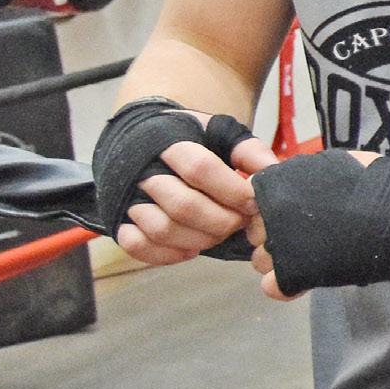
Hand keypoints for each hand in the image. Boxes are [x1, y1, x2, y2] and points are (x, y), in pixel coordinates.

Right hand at [121, 133, 270, 262]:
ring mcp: (126, 197)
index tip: (252, 202)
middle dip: (220, 221)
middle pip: (183, 205)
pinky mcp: (117, 220)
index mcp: (168, 141)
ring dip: (198, 240)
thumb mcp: (221, 134)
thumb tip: (272, 173)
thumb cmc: (191, 140)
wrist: (144, 138)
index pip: (200, 168)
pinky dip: (167, 254)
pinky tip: (191, 249)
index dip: (232, 190)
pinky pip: (137, 246)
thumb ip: (248, 151)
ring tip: (218, 233)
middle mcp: (142, 169)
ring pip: (162, 229)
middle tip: (239, 222)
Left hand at [250, 150, 371, 299]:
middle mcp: (267, 215)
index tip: (298, 215)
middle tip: (308, 235)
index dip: (273, 213)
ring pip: (260, 261)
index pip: (254, 206)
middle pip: (255, 234)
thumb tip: (290, 187)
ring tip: (311, 256)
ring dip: (279, 261)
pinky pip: (272, 286)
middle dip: (275, 236)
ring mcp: (277, 246)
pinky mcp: (290, 274)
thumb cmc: (367, 182)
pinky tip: (305, 279)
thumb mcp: (325, 165)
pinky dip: (285, 287)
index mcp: (272, 186)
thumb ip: (298, 175)